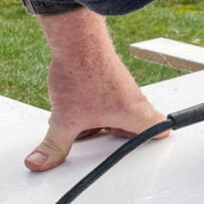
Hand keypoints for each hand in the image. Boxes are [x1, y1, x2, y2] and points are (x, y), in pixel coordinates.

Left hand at [24, 8, 168, 171]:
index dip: (157, 143)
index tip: (148, 151)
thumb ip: (54, 145)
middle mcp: (135, 100)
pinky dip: (97, 107)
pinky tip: (79, 106)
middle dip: (121, 136)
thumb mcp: (66, 120)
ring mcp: (124, 88)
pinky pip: (109, 100)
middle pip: (139, 126)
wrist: (76, 41)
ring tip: (86, 124)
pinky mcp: (111, 79)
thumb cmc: (83, 73)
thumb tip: (41, 162)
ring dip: (106, 121)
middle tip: (107, 142)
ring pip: (122, 112)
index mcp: (136, 114)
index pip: (162, 131)